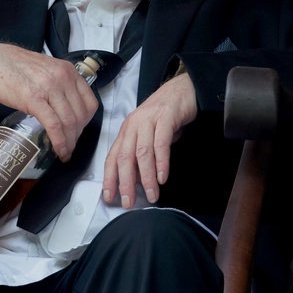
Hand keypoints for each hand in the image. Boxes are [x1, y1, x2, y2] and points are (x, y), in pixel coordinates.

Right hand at [0, 40, 97, 160]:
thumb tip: (66, 108)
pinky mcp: (34, 99)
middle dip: (78, 135)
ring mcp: (50, 88)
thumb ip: (60, 85)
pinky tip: (59, 150)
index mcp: (69, 71)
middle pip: (81, 114)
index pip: (90, 102)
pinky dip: (59, 141)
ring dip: (70, 141)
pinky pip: (53, 125)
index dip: (87, 122)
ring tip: (65, 151)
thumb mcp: (47, 70)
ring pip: (69, 121)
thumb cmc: (15, 66)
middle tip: (70, 145)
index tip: (79, 131)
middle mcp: (63, 78)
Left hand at [102, 72, 197, 208]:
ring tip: (151, 195)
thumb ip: (142, 155)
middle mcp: (133, 125)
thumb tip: (138, 181)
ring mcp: (149, 120)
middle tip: (128, 203)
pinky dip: (161, 162)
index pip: (113, 157)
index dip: (110, 178)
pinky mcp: (165, 117)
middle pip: (125, 157)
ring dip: (146, 177)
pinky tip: (163, 177)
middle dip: (125, 183)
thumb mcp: (149, 134)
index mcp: (126, 131)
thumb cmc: (165, 114)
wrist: (182, 89)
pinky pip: (160, 143)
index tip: (109, 197)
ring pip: (142, 153)